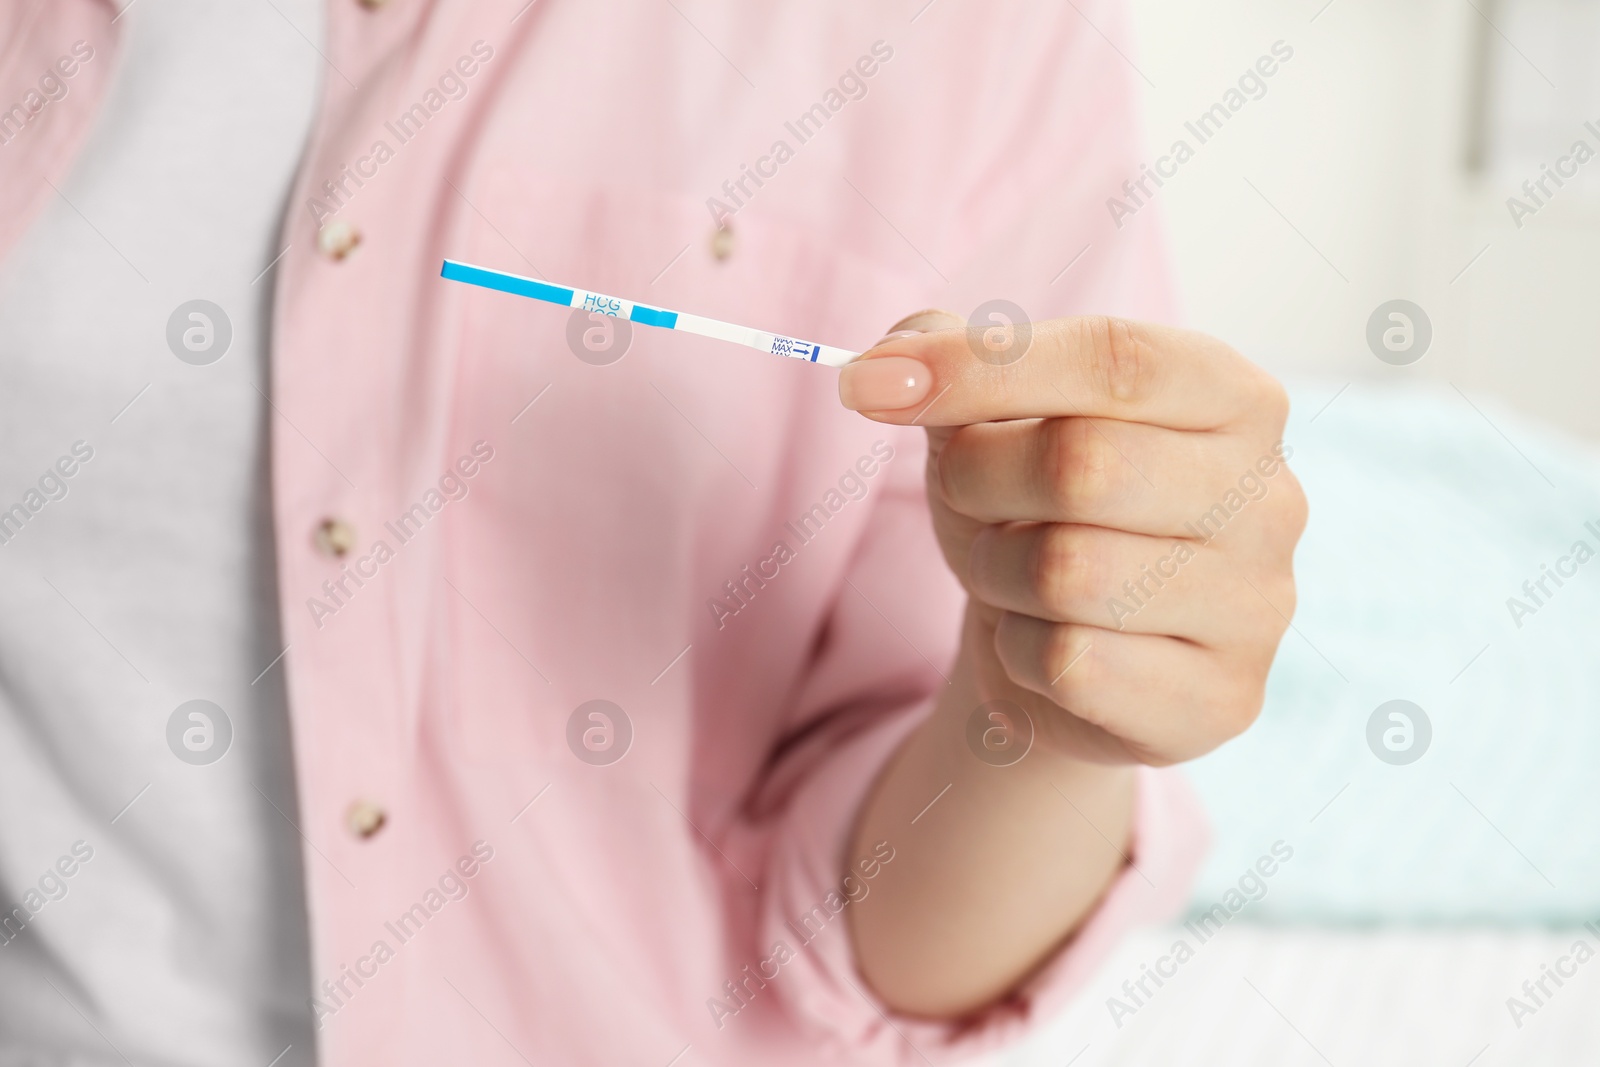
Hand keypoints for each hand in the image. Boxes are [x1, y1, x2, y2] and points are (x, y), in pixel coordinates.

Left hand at [839, 311, 1305, 766]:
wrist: (1066, 654)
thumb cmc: (1034, 512)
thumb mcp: (989, 419)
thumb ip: (948, 359)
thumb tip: (896, 353)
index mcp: (1233, 397)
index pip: (1115, 358)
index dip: (984, 366)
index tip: (869, 384)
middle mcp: (1270, 496)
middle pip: (1085, 465)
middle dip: (978, 481)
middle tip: (964, 497)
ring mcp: (1259, 606)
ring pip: (1067, 574)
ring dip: (995, 572)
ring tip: (1009, 573)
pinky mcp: (1223, 701)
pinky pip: (1072, 665)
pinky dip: (1020, 654)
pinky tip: (1043, 646)